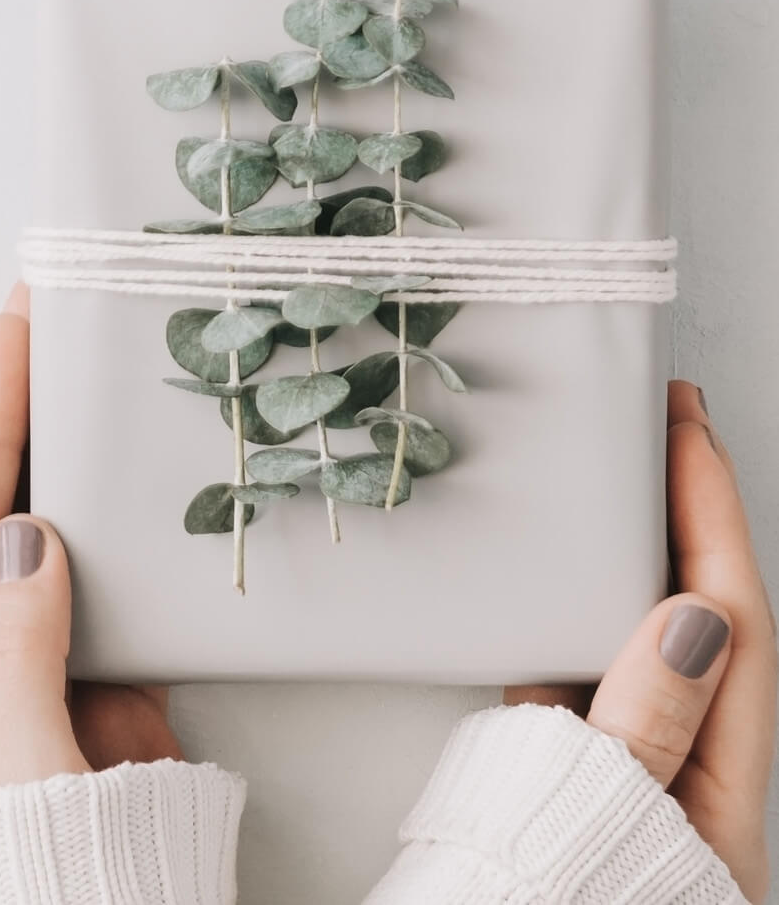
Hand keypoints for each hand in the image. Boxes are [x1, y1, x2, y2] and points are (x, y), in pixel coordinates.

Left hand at [0, 282, 182, 804]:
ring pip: (56, 530)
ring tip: (88, 363)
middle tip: (41, 314)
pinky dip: (128, 515)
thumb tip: (24, 533)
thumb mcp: (17, 778)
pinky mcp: (104, 672)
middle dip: (14, 412)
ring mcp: (42, 660)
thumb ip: (14, 655)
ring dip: (70, 451)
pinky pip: (114, 572)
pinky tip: (140, 463)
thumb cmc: (44, 888)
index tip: (8, 333)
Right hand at [504, 380, 776, 902]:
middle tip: (671, 423)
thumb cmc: (557, 897)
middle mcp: (686, 772)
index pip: (731, 622)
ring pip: (640, 637)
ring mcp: (630, 767)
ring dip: (633, 554)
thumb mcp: (614, 823)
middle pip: (702, 618)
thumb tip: (691, 616)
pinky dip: (569, 610)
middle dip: (693, 515)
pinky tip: (548, 577)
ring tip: (622, 476)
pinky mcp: (575, 770)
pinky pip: (580, 670)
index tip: (689, 431)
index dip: (711, 515)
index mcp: (720, 793)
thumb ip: (650, 724)